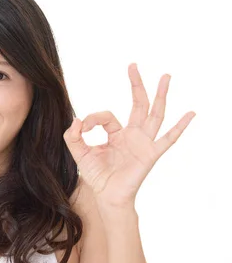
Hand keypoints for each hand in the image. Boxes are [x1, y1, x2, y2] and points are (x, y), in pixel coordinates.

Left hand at [63, 63, 194, 207]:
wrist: (107, 196)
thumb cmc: (97, 176)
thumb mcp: (79, 153)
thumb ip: (72, 137)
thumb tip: (76, 119)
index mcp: (117, 134)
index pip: (107, 116)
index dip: (92, 119)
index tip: (81, 128)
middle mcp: (133, 135)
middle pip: (138, 104)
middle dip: (136, 85)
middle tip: (132, 65)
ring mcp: (143, 143)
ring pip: (154, 114)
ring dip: (160, 95)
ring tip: (165, 76)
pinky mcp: (150, 154)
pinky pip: (168, 139)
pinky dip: (180, 126)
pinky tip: (190, 114)